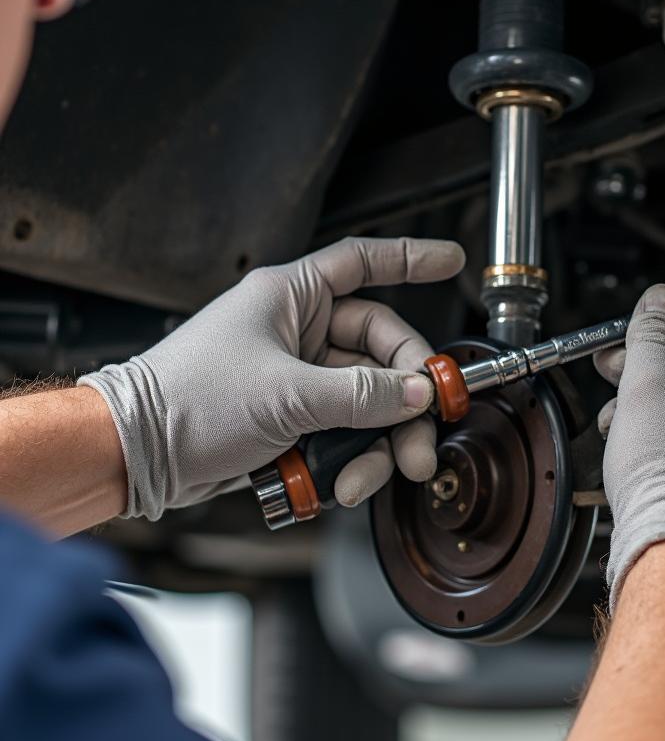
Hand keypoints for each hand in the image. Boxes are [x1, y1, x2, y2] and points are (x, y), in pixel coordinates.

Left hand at [80, 237, 464, 520]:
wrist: (139, 455)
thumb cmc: (188, 401)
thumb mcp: (288, 395)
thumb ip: (363, 394)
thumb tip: (418, 393)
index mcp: (290, 299)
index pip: (363, 263)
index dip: (411, 258)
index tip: (451, 260)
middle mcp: (297, 333)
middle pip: (380, 351)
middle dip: (406, 396)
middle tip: (424, 431)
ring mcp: (298, 378)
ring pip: (367, 400)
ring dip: (380, 441)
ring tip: (376, 473)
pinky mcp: (293, 419)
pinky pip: (344, 432)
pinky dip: (351, 459)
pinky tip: (340, 482)